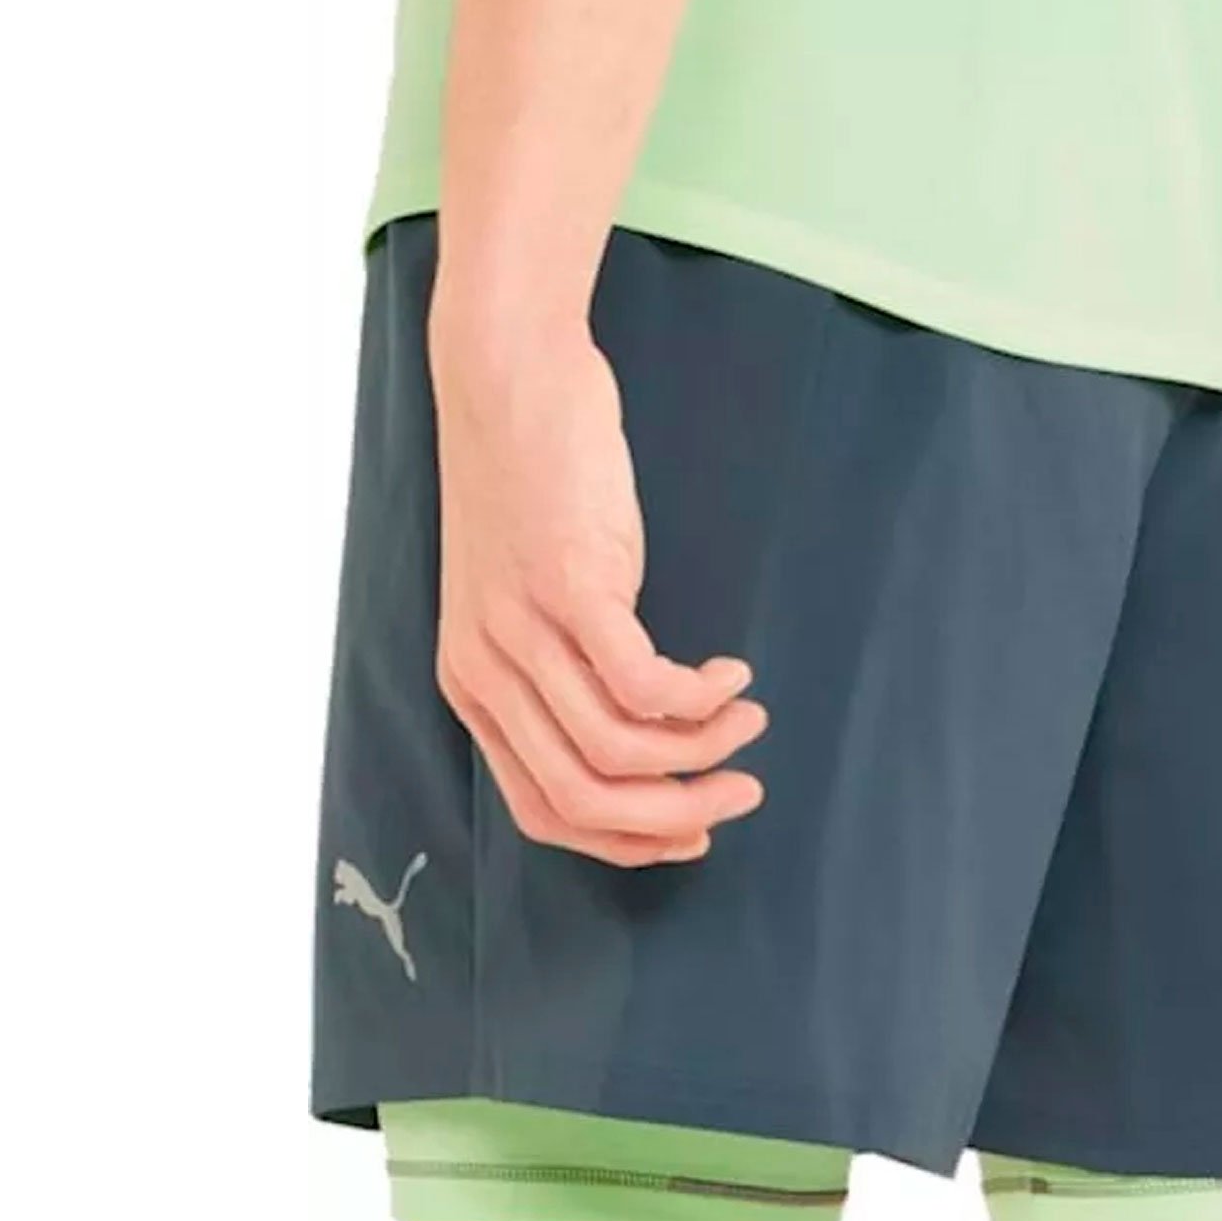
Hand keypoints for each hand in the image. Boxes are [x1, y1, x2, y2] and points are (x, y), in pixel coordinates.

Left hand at [429, 323, 765, 866]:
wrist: (507, 378)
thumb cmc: (530, 485)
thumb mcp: (525, 600)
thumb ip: (561, 672)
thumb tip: (644, 737)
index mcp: (474, 690)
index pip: (543, 813)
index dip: (627, 842)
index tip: (691, 830)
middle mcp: (488, 674)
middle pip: (586, 801)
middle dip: (677, 815)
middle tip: (740, 793)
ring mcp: (524, 633)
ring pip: (621, 753)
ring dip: (703, 752)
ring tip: (747, 722)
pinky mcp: (569, 587)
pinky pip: (645, 686)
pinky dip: (699, 697)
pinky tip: (728, 674)